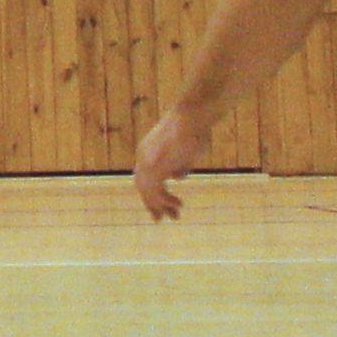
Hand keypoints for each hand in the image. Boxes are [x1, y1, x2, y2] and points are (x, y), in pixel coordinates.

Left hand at [132, 103, 205, 220]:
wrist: (192, 116)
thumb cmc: (193, 129)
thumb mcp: (185, 150)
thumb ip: (179, 164)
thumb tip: (177, 177)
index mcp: (147, 150)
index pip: (144, 177)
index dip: (152, 192)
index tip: (161, 206)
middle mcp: (143, 156)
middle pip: (142, 185)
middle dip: (152, 204)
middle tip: (160, 219)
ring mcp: (148, 160)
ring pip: (147, 190)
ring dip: (160, 205)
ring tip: (175, 217)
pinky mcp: (156, 165)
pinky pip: (155, 189)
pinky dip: (164, 201)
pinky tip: (178, 205)